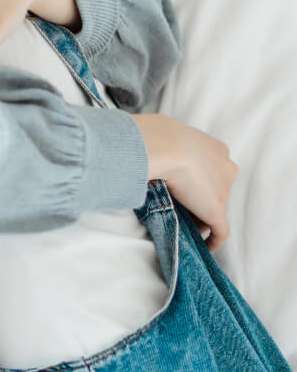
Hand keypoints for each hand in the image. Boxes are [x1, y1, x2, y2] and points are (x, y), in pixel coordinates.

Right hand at [132, 113, 238, 250]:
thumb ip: (170, 145)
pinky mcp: (217, 211)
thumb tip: (153, 150)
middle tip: (178, 203)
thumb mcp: (168, 134)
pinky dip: (213, 240)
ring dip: (200, 216)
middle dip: (200, 197)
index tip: (182, 185)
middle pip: (215, 188)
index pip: (211, 169)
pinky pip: (220, 231)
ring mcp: (223, 191)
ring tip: (180, 220)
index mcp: (217, 149)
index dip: (198, 179)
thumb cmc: (160, 136)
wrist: (164, 146)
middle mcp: (226, 168)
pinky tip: (203, 246)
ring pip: (214, 208)